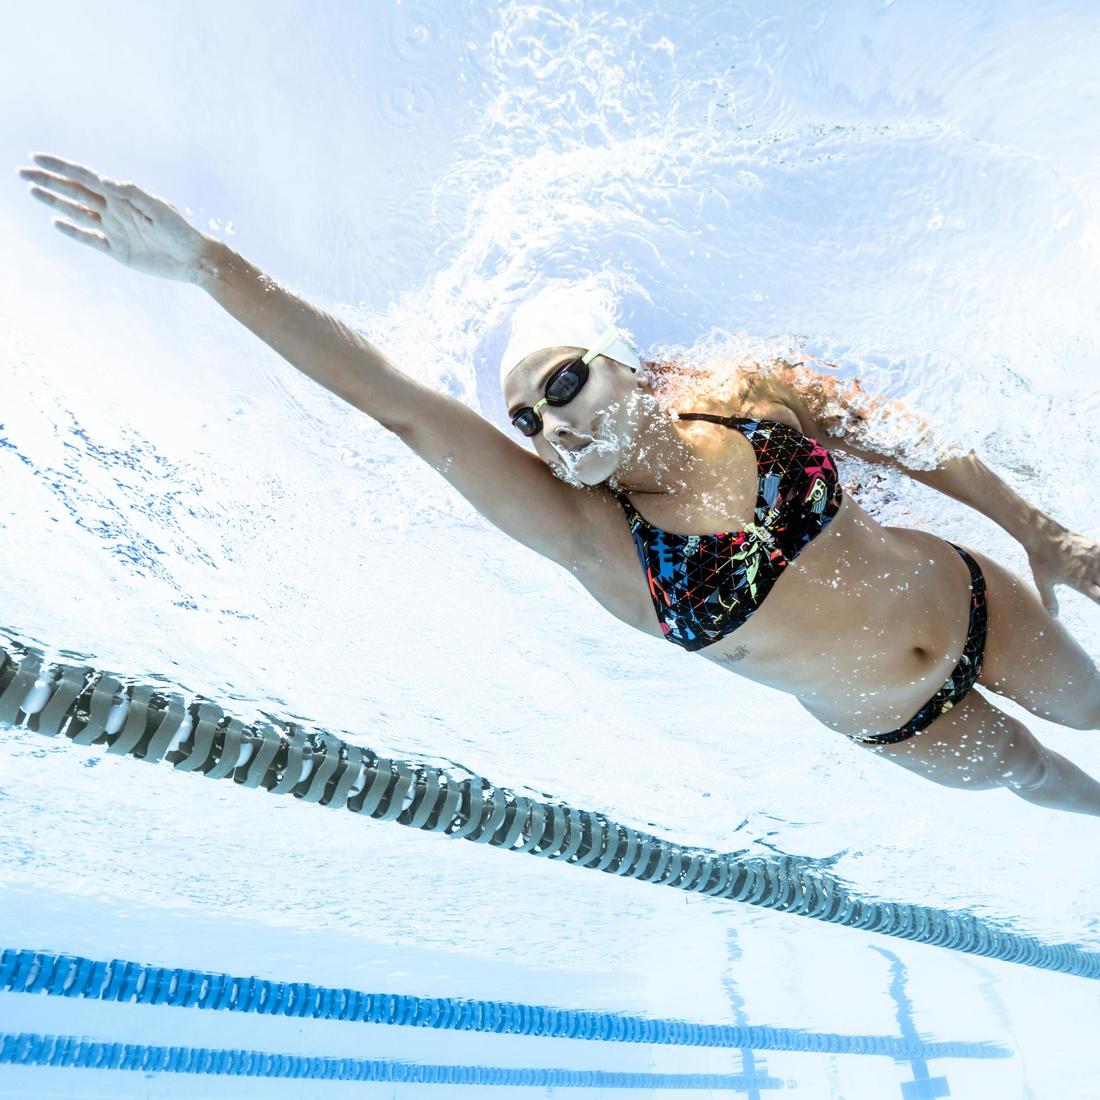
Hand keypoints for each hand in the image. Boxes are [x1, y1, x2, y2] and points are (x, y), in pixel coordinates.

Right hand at [17, 151, 213, 283]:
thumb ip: (133, 193)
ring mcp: (113, 230)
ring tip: (33, 190)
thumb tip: (106, 181)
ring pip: (76, 213)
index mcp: (121, 196)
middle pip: (73, 192)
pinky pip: (89, 239)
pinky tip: (56, 222)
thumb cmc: (181, 231)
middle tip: (22, 171)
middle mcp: (113, 210)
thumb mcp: (159, 209)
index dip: (60, 166)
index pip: (84, 177)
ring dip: (54, 201)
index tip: (37, 157)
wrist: (193, 259)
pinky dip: (73, 231)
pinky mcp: (117, 251)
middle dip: (48, 180)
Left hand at [1025, 523, 1099, 616]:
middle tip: (1098, 587)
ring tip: (1099, 579)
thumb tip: (1053, 615)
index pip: (1099, 598)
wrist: (1042, 535)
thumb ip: (1049, 599)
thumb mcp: (1043, 582)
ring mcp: (1095, 559)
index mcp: (1080, 583)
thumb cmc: (1041, 560)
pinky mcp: (1095, 547)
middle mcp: (1091, 572)